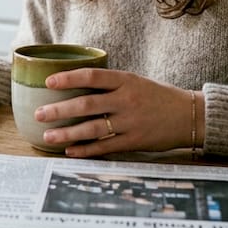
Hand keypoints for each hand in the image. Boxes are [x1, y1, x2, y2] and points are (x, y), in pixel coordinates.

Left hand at [36, 68, 201, 157]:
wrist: (188, 116)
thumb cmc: (157, 96)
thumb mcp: (135, 81)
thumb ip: (109, 84)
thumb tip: (74, 85)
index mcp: (125, 80)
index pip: (92, 76)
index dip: (68, 78)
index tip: (48, 82)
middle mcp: (126, 100)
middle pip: (86, 105)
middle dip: (59, 110)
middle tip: (39, 113)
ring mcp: (130, 122)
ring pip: (92, 128)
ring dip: (67, 133)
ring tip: (48, 135)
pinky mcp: (134, 141)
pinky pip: (105, 147)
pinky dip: (86, 150)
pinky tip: (70, 151)